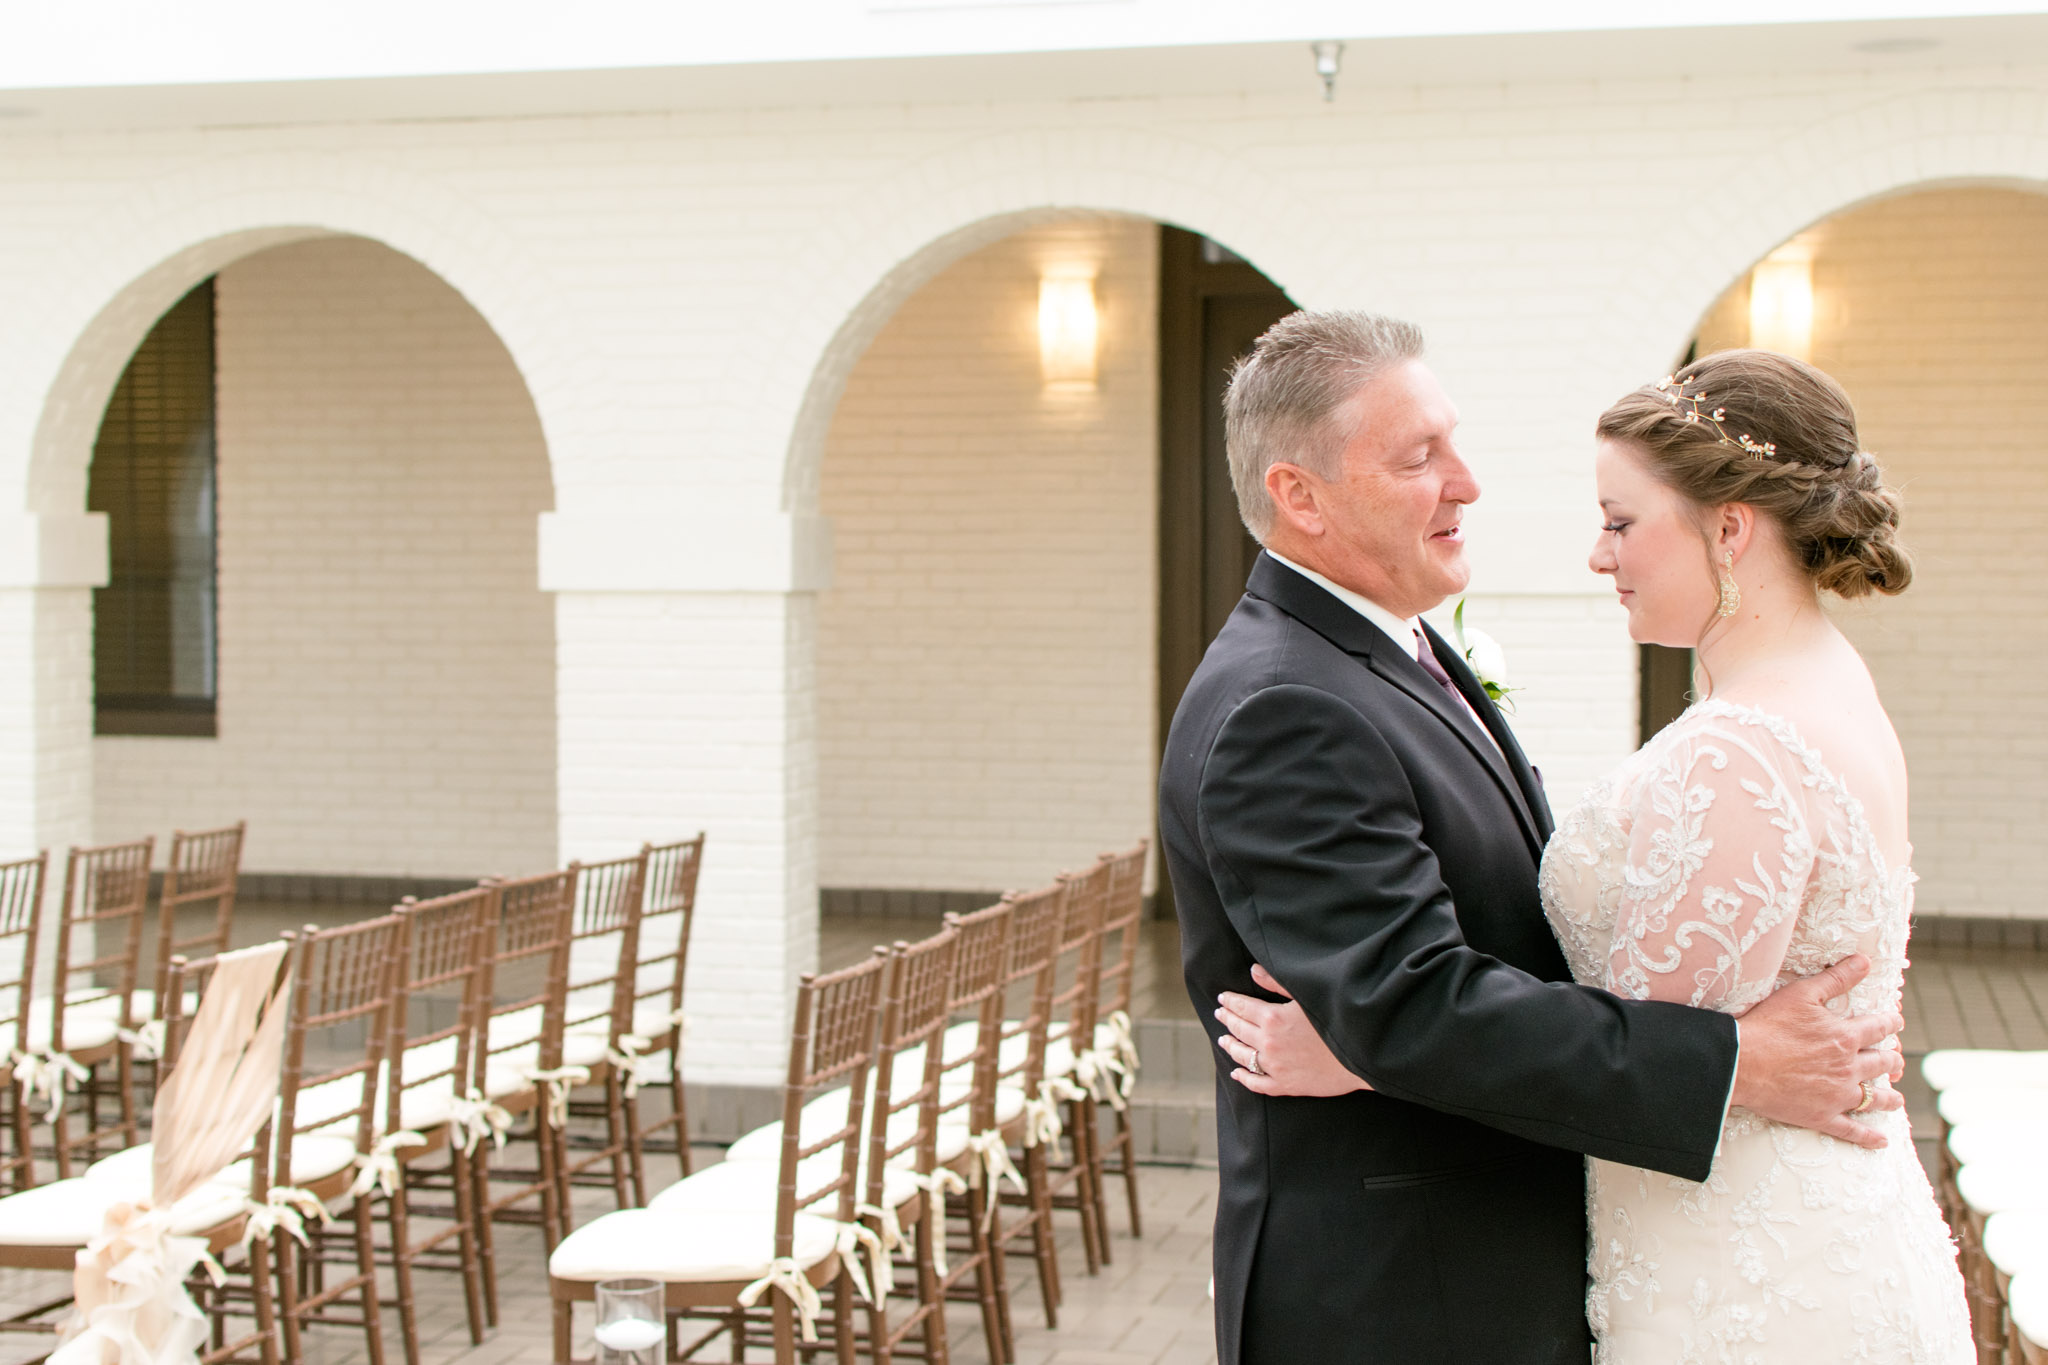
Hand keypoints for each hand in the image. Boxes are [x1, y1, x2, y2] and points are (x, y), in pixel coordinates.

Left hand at [1215, 964, 1372, 1096]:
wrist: (1362, 1054)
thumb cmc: (1337, 1020)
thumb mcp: (1307, 995)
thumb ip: (1277, 983)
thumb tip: (1252, 970)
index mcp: (1272, 1018)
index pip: (1242, 1007)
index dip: (1230, 1001)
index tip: (1222, 997)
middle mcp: (1268, 1044)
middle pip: (1239, 1030)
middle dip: (1227, 1019)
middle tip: (1220, 1014)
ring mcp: (1275, 1067)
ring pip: (1243, 1056)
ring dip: (1230, 1046)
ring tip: (1223, 1039)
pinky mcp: (1285, 1085)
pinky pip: (1257, 1084)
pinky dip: (1244, 1078)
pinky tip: (1236, 1073)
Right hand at [1730, 954, 1907, 1149]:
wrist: (1740, 1064)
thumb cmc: (1767, 1025)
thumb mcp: (1801, 993)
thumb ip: (1836, 978)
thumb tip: (1864, 960)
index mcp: (1845, 1036)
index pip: (1880, 1027)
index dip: (1891, 1023)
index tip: (1895, 1022)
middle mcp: (1849, 1067)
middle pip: (1883, 1063)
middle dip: (1893, 1059)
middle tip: (1895, 1060)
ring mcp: (1838, 1095)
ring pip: (1875, 1099)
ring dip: (1889, 1098)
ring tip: (1895, 1099)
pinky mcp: (1822, 1117)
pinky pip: (1853, 1131)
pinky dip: (1869, 1138)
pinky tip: (1881, 1141)